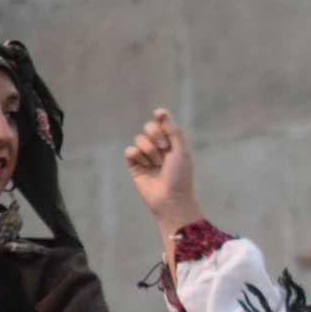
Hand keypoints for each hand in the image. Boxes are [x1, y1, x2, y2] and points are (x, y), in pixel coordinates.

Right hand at [124, 108, 203, 233]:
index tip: (159, 114)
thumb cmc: (179, 177)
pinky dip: (137, 156)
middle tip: (164, 148)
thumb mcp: (180, 152)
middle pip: (149, 127)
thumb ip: (173, 131)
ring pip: (139, 139)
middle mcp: (158, 148)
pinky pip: (130, 151)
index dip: (161, 117)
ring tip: (157, 164)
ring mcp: (146, 157)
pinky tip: (145, 166)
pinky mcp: (135, 165)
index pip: (163, 124)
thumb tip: (162, 112)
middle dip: (155, 135)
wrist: (170, 199)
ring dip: (149, 150)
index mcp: (172, 144)